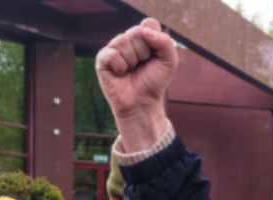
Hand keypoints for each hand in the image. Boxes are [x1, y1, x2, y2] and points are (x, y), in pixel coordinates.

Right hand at [95, 18, 177, 152]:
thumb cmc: (155, 82)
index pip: (148, 23)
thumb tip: (143, 31)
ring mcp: (114, 48)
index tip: (155, 56)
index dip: (155, 41)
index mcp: (143, 36)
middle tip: (142, 66)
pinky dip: (119, 65)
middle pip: (137, 32)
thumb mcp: (169, 61)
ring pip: (123, 40)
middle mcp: (128, 40)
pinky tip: (120, 73)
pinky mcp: (102, 60)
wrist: (143, 103)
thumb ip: (165, 41)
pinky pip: (111, 53)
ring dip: (132, 60)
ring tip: (131, 70)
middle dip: (144, 52)